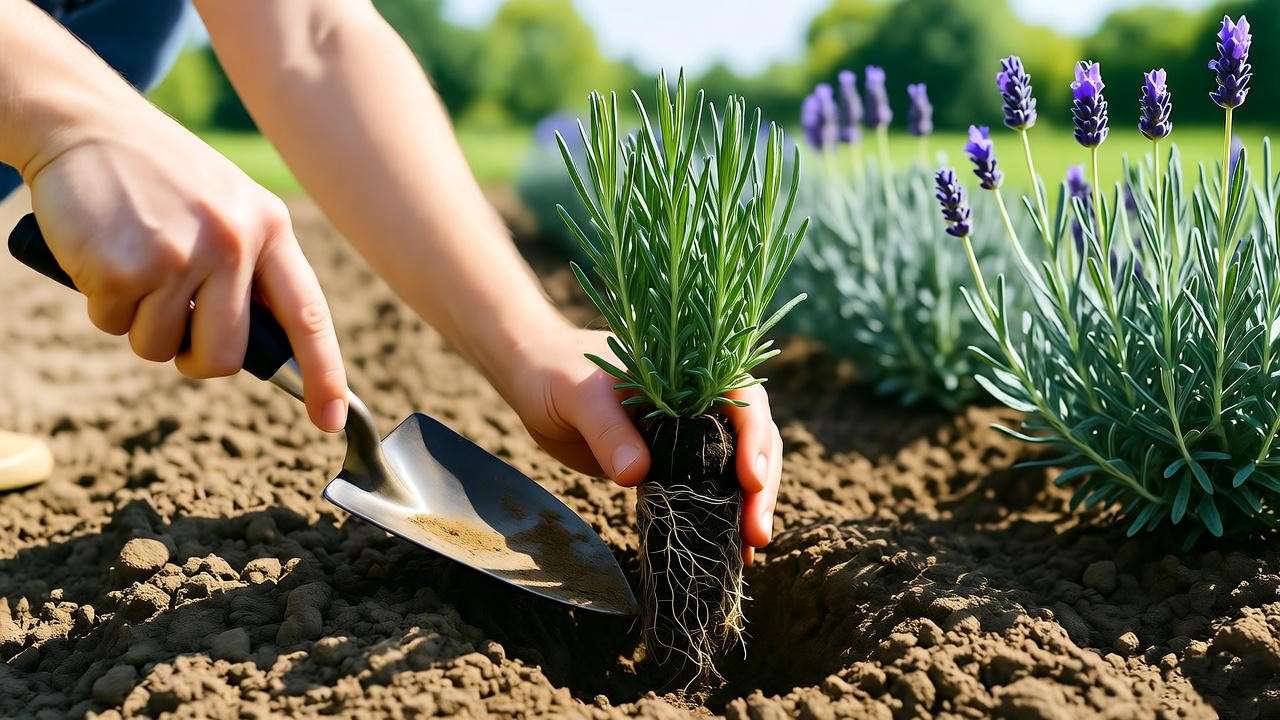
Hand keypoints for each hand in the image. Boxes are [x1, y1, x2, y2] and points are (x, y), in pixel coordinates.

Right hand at [22, 101, 347, 431]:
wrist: (84, 119)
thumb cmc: (158, 174)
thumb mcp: (225, 206)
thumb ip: (249, 266)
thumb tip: (266, 347)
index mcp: (269, 227)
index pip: (308, 316)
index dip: (324, 374)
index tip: (331, 419)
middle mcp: (234, 242)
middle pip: (225, 356)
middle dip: (194, 358)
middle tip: (170, 324)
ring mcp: (181, 254)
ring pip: (160, 347)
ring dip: (137, 322)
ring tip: (131, 263)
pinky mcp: (125, 265)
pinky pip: (112, 324)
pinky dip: (99, 302)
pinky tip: (100, 253)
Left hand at [499, 325, 783, 562]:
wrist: (533, 380)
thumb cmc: (557, 372)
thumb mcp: (580, 395)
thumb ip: (609, 430)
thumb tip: (636, 474)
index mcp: (689, 375)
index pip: (743, 399)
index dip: (755, 437)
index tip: (750, 479)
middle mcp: (697, 403)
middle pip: (751, 440)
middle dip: (760, 485)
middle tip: (756, 531)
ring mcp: (686, 434)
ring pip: (734, 468)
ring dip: (746, 507)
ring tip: (750, 549)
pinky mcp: (667, 463)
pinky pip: (703, 489)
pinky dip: (717, 517)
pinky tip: (727, 549)